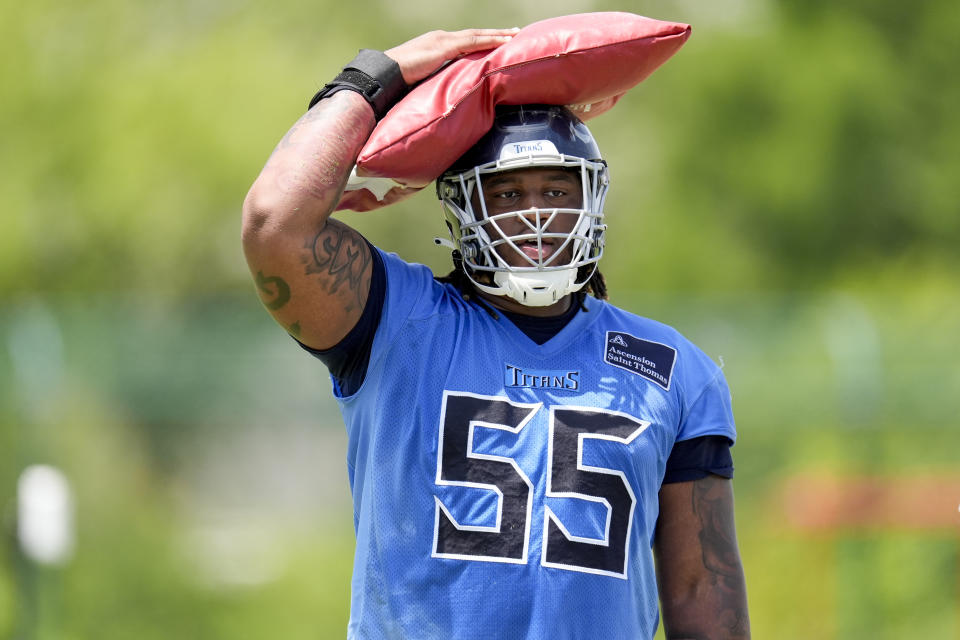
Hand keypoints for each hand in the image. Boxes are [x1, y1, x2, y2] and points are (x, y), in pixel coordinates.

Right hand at [385, 28, 519, 85]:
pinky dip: (489, 41)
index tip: (497, 41)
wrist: (386, 73)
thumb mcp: (423, 80)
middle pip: (474, 35)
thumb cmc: (399, 81)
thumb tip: (446, 94)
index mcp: (437, 45)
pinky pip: (472, 42)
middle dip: (494, 35)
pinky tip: (503, 42)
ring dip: (497, 36)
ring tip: (515, 35)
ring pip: (476, 36)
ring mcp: (443, 41)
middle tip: (514, 33)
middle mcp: (442, 38)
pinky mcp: (444, 47)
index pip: (464, 41)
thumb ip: (436, 81)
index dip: (482, 41)